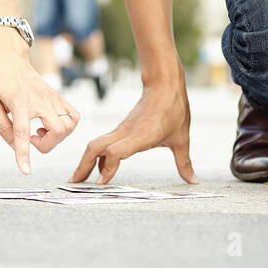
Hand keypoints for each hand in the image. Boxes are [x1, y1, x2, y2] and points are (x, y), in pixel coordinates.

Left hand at [0, 27, 80, 173]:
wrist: (8, 56)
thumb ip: (2, 126)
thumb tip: (14, 146)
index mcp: (18, 102)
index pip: (21, 133)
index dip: (23, 154)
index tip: (25, 171)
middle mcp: (40, 99)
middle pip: (58, 131)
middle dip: (47, 144)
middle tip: (32, 138)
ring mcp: (52, 96)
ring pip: (70, 125)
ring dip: (57, 136)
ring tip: (41, 131)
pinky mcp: (57, 95)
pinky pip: (74, 116)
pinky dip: (67, 126)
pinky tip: (51, 124)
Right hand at [71, 69, 196, 183]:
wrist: (165, 84)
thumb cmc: (174, 109)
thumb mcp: (182, 139)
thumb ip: (184, 162)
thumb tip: (193, 181)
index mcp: (141, 136)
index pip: (116, 152)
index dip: (107, 168)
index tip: (100, 184)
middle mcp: (126, 133)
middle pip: (95, 148)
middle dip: (83, 166)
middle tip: (75, 184)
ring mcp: (121, 129)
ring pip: (96, 144)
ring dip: (86, 161)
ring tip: (79, 178)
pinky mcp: (121, 128)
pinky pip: (104, 143)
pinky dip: (97, 156)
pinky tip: (99, 168)